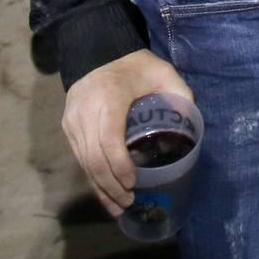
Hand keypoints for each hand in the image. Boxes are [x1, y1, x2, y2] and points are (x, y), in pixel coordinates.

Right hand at [62, 50, 194, 215]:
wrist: (99, 52)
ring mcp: (73, 121)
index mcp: (109, 97)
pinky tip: (104, 193)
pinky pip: (79, 158)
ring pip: (83, 162)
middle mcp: (85, 111)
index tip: (133, 182)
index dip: (119, 165)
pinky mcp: (68, 127)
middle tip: (130, 201)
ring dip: (100, 187)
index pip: (108, 139)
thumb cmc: (135, 66)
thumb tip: (191, 126)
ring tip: (119, 206)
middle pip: (93, 157)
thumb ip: (179, 94)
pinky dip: (92, 178)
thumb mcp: (163, 72)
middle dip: (110, 185)